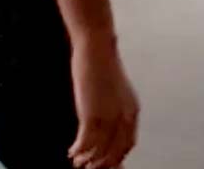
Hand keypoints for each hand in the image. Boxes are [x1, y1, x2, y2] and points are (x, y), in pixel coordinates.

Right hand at [68, 33, 139, 168]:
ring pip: (99, 152)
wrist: (97, 46)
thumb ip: (115, 108)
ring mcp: (108, 117)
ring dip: (87, 160)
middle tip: (89, 167)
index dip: (116, 157)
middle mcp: (124, 117)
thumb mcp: (115, 90)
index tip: (107, 164)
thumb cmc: (103, 64)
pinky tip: (72, 151)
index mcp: (132, 110)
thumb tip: (108, 125)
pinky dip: (78, 151)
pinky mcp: (92, 115)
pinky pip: (85, 144)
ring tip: (78, 161)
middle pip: (114, 153)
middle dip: (101, 164)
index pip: (128, 144)